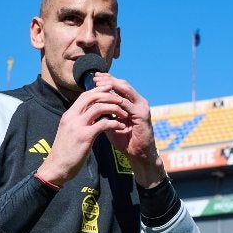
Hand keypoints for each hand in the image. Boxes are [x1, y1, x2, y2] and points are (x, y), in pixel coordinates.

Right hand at [36, 84, 127, 185]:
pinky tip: (121, 127)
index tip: (111, 92)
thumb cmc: (65, 153)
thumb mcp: (70, 133)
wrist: (56, 168)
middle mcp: (72, 117)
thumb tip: (91, 117)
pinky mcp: (84, 137)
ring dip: (114, 108)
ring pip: (98, 107)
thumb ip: (79, 123)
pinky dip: (114, 123)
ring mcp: (77, 126)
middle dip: (109, 95)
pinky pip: (103, 124)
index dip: (99, 91)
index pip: (85, 95)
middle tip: (121, 100)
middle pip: (92, 96)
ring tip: (124, 113)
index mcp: (69, 115)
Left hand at [93, 73, 165, 187]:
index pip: (119, 87)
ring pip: (126, 90)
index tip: (94, 78)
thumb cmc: (125, 140)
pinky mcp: (142, 115)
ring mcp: (142, 107)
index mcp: (132, 103)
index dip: (107, 81)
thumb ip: (104, 113)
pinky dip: (116, 100)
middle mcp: (139, 102)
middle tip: (95, 77)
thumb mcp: (111, 123)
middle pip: (123, 84)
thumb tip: (90, 105)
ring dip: (111, 86)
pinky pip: (127, 104)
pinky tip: (105, 98)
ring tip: (99, 84)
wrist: (138, 154)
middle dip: (108, 80)